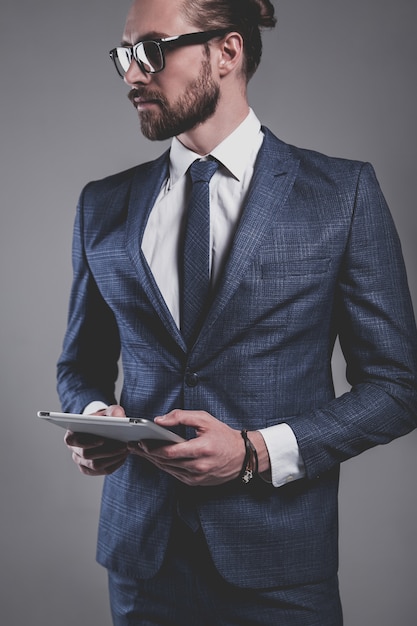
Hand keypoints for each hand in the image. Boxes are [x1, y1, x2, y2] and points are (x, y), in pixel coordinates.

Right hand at [64, 405, 128, 475]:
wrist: (102, 429)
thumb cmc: (101, 420)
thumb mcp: (107, 412)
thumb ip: (113, 411)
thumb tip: (119, 416)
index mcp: (71, 435)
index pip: (71, 441)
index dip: (86, 442)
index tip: (102, 440)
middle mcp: (74, 450)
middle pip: (87, 455)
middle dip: (107, 451)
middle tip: (123, 446)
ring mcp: (81, 462)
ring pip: (95, 466)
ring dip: (113, 459)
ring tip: (126, 451)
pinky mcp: (90, 469)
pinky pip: (103, 471)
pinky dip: (115, 465)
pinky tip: (123, 457)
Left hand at [127, 409, 269, 486]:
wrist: (243, 456)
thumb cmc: (223, 435)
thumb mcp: (205, 419)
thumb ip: (181, 417)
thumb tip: (159, 420)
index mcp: (201, 450)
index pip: (170, 452)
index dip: (152, 448)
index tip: (139, 440)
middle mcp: (198, 467)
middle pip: (165, 462)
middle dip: (147, 453)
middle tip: (133, 445)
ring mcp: (197, 477)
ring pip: (168, 470)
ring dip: (153, 461)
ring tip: (140, 451)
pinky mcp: (197, 483)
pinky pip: (175, 475)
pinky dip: (165, 466)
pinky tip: (156, 458)